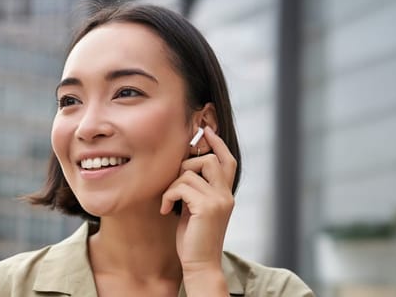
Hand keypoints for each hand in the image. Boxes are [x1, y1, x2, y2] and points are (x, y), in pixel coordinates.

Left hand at [159, 126, 236, 284]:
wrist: (200, 265)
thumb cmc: (193, 239)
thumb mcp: (196, 209)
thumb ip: (196, 189)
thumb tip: (184, 166)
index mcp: (226, 195)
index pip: (228, 161)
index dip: (218, 143)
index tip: (205, 131)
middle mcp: (226, 195)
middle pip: (210, 159)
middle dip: (187, 164)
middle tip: (174, 181)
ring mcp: (219, 200)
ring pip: (191, 171)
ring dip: (173, 183)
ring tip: (169, 201)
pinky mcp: (207, 207)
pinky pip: (181, 186)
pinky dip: (168, 195)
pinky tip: (166, 210)